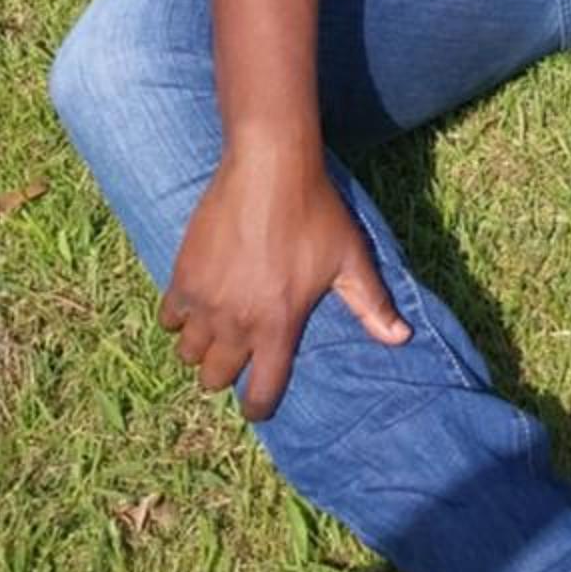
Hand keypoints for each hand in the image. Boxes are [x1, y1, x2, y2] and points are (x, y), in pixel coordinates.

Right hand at [159, 145, 408, 423]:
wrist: (270, 166)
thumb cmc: (315, 211)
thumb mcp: (350, 257)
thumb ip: (371, 304)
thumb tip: (401, 337)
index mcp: (278, 325)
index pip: (262, 393)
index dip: (260, 405)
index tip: (260, 402)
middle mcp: (237, 322)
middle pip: (216, 379)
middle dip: (229, 373)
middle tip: (242, 351)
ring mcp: (205, 301)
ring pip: (189, 355)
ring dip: (203, 347)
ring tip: (220, 327)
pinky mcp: (182, 277)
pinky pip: (169, 320)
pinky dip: (180, 318)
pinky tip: (199, 301)